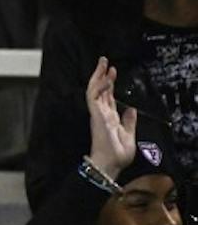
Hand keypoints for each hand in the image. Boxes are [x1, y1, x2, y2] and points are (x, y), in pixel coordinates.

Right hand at [85, 57, 136, 179]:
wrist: (111, 163)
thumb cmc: (118, 154)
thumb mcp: (129, 135)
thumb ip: (129, 121)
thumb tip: (131, 108)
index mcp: (109, 117)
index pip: (107, 96)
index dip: (109, 83)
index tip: (113, 71)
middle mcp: (102, 113)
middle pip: (99, 89)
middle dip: (101, 74)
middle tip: (104, 61)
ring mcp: (97, 113)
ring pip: (94, 90)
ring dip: (99, 76)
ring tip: (104, 64)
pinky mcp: (96, 115)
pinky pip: (93, 97)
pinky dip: (99, 87)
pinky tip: (105, 78)